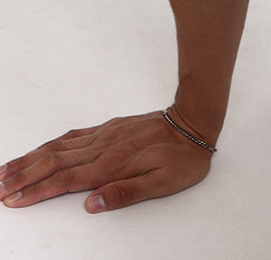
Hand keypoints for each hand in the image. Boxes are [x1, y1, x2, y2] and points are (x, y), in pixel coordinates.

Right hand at [0, 110, 212, 212]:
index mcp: (112, 165)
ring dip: (31, 158)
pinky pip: (73, 135)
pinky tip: (41, 150)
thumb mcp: (162, 184)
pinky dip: (51, 144)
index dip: (36, 191)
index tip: (12, 199)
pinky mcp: (108, 128)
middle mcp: (102, 148)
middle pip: (54, 162)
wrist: (194, 123)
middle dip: (23, 175)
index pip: (65, 181)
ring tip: (7, 168)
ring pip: (59, 147)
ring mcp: (103, 135)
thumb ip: (125, 194)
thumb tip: (90, 205)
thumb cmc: (181, 159)